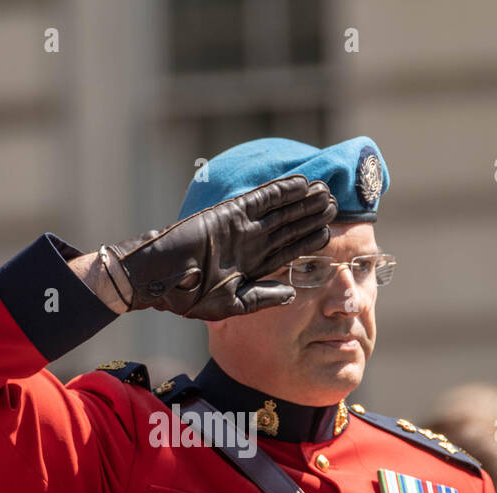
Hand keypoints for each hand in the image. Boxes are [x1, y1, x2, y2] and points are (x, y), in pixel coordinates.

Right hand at [103, 175, 335, 320]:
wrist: (160, 280)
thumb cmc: (188, 297)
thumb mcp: (233, 304)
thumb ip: (264, 297)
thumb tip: (293, 294)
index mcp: (251, 266)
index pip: (287, 251)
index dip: (308, 242)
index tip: (329, 234)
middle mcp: (249, 244)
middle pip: (288, 227)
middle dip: (311, 216)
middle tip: (335, 205)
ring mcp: (241, 227)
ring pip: (279, 210)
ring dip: (302, 201)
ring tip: (326, 191)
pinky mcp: (230, 213)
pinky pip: (261, 199)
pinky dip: (281, 191)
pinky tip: (301, 184)